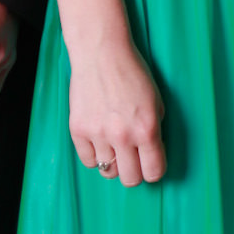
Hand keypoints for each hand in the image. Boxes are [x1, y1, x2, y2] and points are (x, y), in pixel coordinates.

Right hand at [66, 25, 166, 185]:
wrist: (101, 53)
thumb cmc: (132, 74)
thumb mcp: (156, 101)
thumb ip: (155, 131)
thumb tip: (150, 155)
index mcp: (147, 129)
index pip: (154, 172)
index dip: (154, 171)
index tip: (150, 165)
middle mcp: (123, 136)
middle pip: (130, 179)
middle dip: (134, 172)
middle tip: (133, 159)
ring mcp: (98, 134)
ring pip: (107, 172)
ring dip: (113, 163)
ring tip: (114, 146)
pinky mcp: (78, 130)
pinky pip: (88, 160)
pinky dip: (94, 155)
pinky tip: (99, 140)